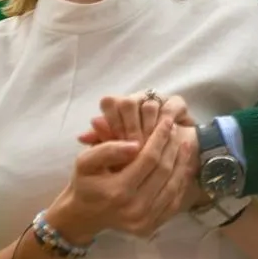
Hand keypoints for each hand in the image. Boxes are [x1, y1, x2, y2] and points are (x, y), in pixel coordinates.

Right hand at [57, 116, 196, 241]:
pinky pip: (173, 202)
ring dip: (181, 162)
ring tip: (183, 143)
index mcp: (117, 191)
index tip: (166, 122)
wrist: (83, 215)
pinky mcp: (150, 227)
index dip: (160, 138)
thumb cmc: (85, 183)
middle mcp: (133, 209)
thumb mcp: (85, 161)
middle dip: (172, 147)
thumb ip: (107, 149)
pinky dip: (180, 182)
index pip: (148, 159)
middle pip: (163, 171)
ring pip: (173, 186)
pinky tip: (182, 165)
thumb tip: (135, 144)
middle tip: (175, 129)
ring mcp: (144, 221)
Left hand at [78, 93, 195, 147]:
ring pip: (148, 106)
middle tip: (131, 147)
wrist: (167, 159)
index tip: (114, 141)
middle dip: (128, 127)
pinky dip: (164, 125)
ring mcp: (157, 99)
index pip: (109, 102)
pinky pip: (168, 109)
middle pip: (128, 102)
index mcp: (118, 107)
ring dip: (147, 128)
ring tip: (146, 147)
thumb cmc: (135, 156)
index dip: (111, 121)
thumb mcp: (115, 153)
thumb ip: (100, 143)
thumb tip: (81, 137)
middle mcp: (136, 99)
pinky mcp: (176, 104)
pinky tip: (163, 140)